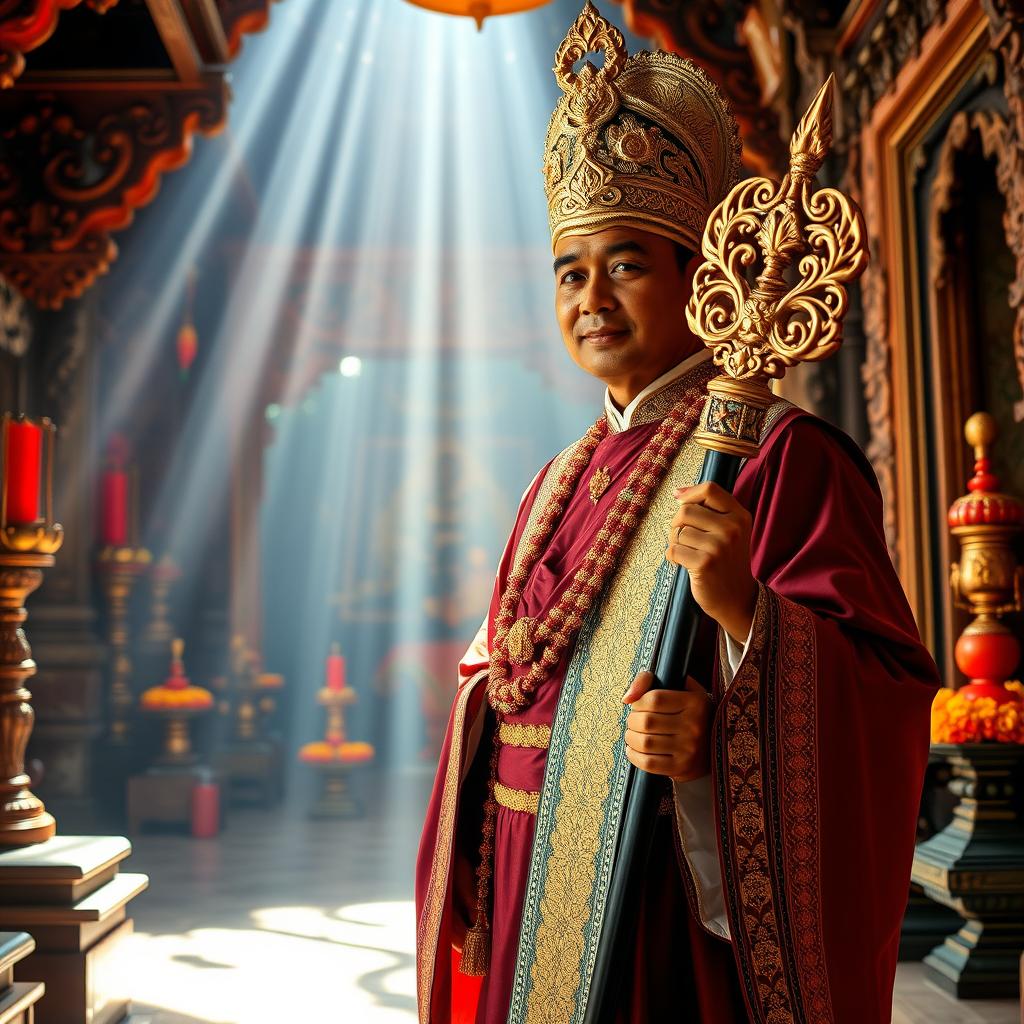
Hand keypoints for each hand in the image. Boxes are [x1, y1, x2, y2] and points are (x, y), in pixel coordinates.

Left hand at [623, 671, 712, 781]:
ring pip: (645, 743)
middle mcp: (694, 726)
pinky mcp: (682, 767)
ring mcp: (689, 749)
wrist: (712, 747)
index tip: (638, 706)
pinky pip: (649, 763)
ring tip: (633, 734)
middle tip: (634, 721)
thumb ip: (649, 679)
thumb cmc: (687, 713)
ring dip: (631, 738)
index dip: (639, 702)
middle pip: (647, 722)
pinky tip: (635, 750)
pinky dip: (634, 756)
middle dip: (632, 721)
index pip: (654, 699)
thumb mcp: (679, 688)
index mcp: (695, 702)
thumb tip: (627, 698)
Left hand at [667, 481, 755, 643]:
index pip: (710, 489)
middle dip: (677, 523)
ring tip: (687, 553)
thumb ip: (710, 510)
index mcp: (739, 516)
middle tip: (683, 538)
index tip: (679, 499)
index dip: (689, 493)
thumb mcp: (730, 531)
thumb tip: (677, 492)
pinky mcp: (704, 563)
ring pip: (678, 531)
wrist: (736, 597)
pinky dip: (672, 557)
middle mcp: (732, 528)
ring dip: (675, 542)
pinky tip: (683, 564)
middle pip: (687, 510)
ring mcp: (718, 546)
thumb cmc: (726, 561)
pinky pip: (673, 549)